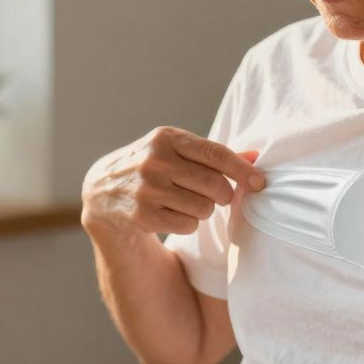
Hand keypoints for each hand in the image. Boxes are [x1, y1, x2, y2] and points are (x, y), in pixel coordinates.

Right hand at [81, 126, 263, 237]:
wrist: (104, 192)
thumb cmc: (154, 167)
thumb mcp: (177, 151)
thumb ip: (215, 154)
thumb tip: (256, 157)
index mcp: (166, 137)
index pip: (215, 153)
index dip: (242, 170)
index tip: (260, 182)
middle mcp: (155, 160)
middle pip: (215, 185)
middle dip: (222, 194)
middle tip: (213, 194)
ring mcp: (146, 188)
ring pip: (204, 209)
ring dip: (202, 210)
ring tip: (183, 202)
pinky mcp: (142, 214)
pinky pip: (188, 225)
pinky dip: (187, 224)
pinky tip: (170, 214)